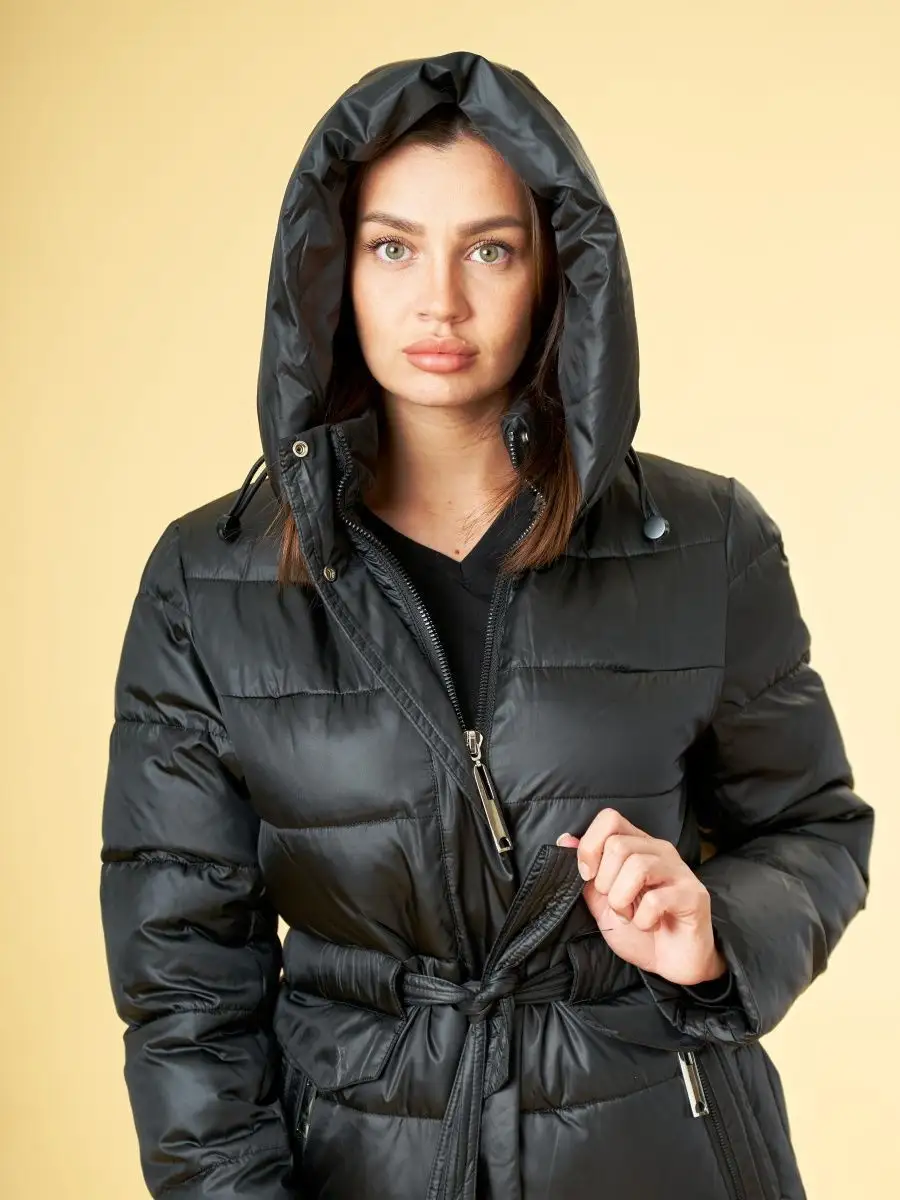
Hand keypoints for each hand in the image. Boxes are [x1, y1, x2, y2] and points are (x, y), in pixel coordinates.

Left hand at [557, 809, 726, 986]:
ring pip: (637, 867)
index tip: (587, 875)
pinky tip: (649, 926)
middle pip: (618, 845)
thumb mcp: (602, 902)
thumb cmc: (638, 931)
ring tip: (630, 916)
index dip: (590, 846)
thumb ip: (586, 873)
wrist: (670, 965)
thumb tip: (564, 839)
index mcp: (638, 846)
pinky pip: (656, 900)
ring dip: (622, 901)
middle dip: (605, 882)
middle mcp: (660, 852)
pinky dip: (642, 920)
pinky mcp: (693, 896)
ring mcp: (679, 872)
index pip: (610, 819)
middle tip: (616, 904)